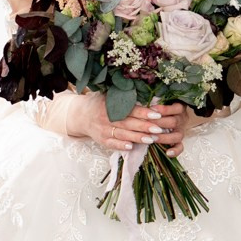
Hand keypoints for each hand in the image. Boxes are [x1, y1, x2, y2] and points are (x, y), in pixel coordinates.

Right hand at [67, 96, 193, 152]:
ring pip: (122, 135)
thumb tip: (145, 93)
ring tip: (152, 139)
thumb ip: (124, 96)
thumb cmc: (100, 103)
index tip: (157, 114)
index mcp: (110, 105)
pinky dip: (120, 146)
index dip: (144, 112)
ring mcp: (103, 130)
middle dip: (145, 127)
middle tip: (160, 129)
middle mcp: (106, 118)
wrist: (80, 115)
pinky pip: (111, 144)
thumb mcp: (108, 95)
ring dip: (137, 138)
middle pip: (128, 123)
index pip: (130, 109)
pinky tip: (131, 147)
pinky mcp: (101, 140)